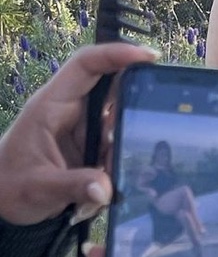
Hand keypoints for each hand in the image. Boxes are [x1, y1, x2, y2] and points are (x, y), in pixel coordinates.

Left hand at [0, 42, 158, 225]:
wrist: (4, 203)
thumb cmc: (11, 187)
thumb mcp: (39, 189)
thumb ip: (74, 187)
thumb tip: (106, 190)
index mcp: (51, 106)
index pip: (85, 66)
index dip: (115, 54)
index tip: (149, 57)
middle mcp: (69, 109)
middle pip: (110, 85)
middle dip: (135, 95)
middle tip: (162, 110)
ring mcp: (82, 126)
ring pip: (118, 116)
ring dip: (128, 135)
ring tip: (127, 160)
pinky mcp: (91, 144)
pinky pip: (116, 139)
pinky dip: (123, 154)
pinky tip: (121, 173)